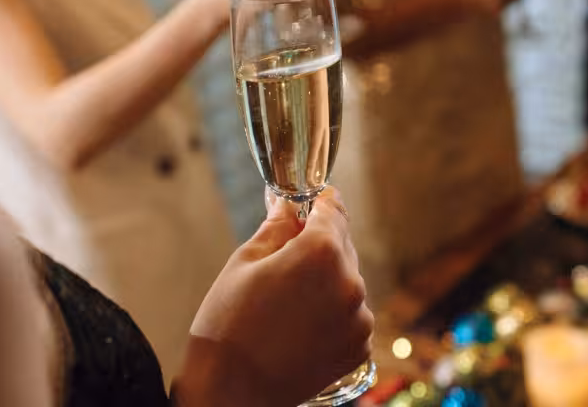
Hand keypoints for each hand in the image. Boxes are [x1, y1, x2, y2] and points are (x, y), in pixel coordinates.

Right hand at [174, 187, 371, 406]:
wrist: (230, 393)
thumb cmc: (228, 327)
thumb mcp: (244, 263)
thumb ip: (276, 227)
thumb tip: (289, 206)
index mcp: (321, 252)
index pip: (334, 211)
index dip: (323, 203)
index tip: (317, 200)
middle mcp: (349, 282)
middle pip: (342, 248)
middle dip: (319, 247)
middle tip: (286, 260)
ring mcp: (359, 318)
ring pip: (346, 284)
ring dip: (327, 284)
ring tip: (288, 305)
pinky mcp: (359, 347)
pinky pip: (351, 316)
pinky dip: (332, 316)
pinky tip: (300, 327)